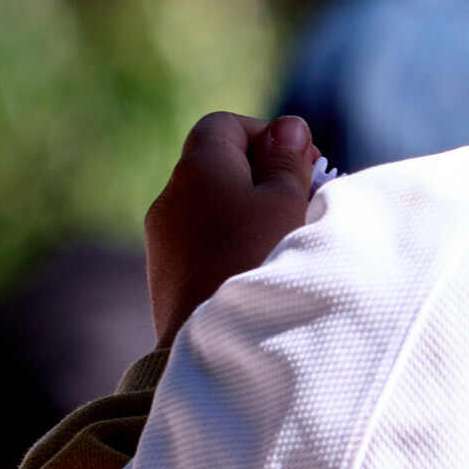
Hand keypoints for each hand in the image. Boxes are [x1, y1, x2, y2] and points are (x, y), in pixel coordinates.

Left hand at [144, 111, 324, 338]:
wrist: (215, 343)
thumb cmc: (258, 261)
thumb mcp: (287, 202)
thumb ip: (288, 160)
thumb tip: (287, 126)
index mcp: (197, 167)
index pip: (225, 125)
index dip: (266, 135)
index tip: (302, 162)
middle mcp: (170, 196)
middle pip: (217, 166)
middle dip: (262, 175)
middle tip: (305, 198)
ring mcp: (163, 238)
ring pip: (210, 206)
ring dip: (248, 212)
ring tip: (287, 238)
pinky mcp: (166, 274)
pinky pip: (201, 241)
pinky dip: (231, 242)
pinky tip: (259, 267)